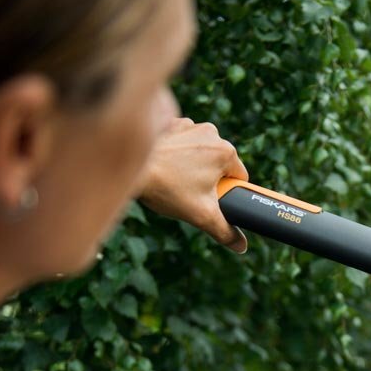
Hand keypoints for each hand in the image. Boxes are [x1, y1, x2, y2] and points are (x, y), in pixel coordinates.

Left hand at [138, 117, 249, 252]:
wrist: (129, 166)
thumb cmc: (167, 188)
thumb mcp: (201, 215)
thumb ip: (225, 232)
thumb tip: (241, 246)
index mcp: (225, 152)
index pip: (239, 178)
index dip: (227, 194)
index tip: (210, 200)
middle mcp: (211, 133)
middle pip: (219, 165)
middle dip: (208, 180)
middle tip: (189, 192)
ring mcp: (190, 126)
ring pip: (200, 154)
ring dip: (192, 166)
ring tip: (173, 180)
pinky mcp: (172, 124)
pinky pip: (183, 143)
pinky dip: (176, 154)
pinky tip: (164, 166)